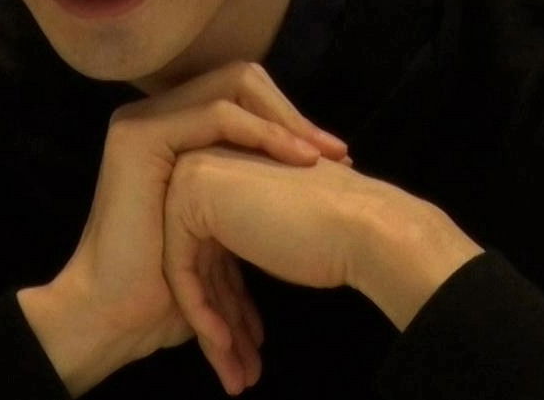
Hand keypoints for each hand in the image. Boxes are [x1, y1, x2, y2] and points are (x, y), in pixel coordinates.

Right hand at [35, 61, 350, 395]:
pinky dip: (260, 132)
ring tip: (322, 157)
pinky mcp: (140, 136)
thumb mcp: (222, 235)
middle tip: (338, 154)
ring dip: (284, 120)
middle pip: (240, 83)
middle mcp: (159, 121)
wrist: (118, 319)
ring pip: (231, 88)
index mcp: (176, 139)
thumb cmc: (168, 291)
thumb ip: (248, 200)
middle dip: (293, 115)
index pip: (244, 101)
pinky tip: (294, 157)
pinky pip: (215, 116)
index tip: (337, 159)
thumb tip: (318, 187)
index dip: (290, 120)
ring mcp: (145, 124)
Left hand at [160, 146, 395, 393]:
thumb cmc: (334, 235)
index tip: (250, 348)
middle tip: (240, 372)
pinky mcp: (189, 200)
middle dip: (224, 324)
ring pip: (191, 273)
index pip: (215, 251)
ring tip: (238, 377)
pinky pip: (182, 271)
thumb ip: (241, 243)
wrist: (362, 227)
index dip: (232, 305)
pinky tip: (225, 348)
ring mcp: (193, 178)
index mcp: (226, 173)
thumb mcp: (273, 235)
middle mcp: (203, 166)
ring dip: (215, 331)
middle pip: (202, 262)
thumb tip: (218, 289)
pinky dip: (202, 313)